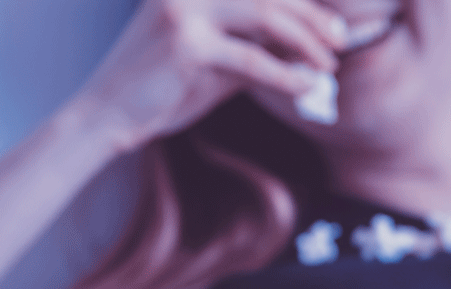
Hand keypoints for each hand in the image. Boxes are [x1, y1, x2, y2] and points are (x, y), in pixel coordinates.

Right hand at [68, 0, 347, 152]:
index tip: (333, 24)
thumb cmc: (163, 89)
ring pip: (264, 15)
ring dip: (305, 40)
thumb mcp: (216, 63)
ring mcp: (185, 10)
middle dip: (312, 16)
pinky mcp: (185, 43)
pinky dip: (285, 74)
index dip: (301, 2)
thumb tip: (305, 50)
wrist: (109, 116)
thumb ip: (254, 48)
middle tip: (341, 40)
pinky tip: (306, 86)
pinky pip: (251, 58)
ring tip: (329, 63)